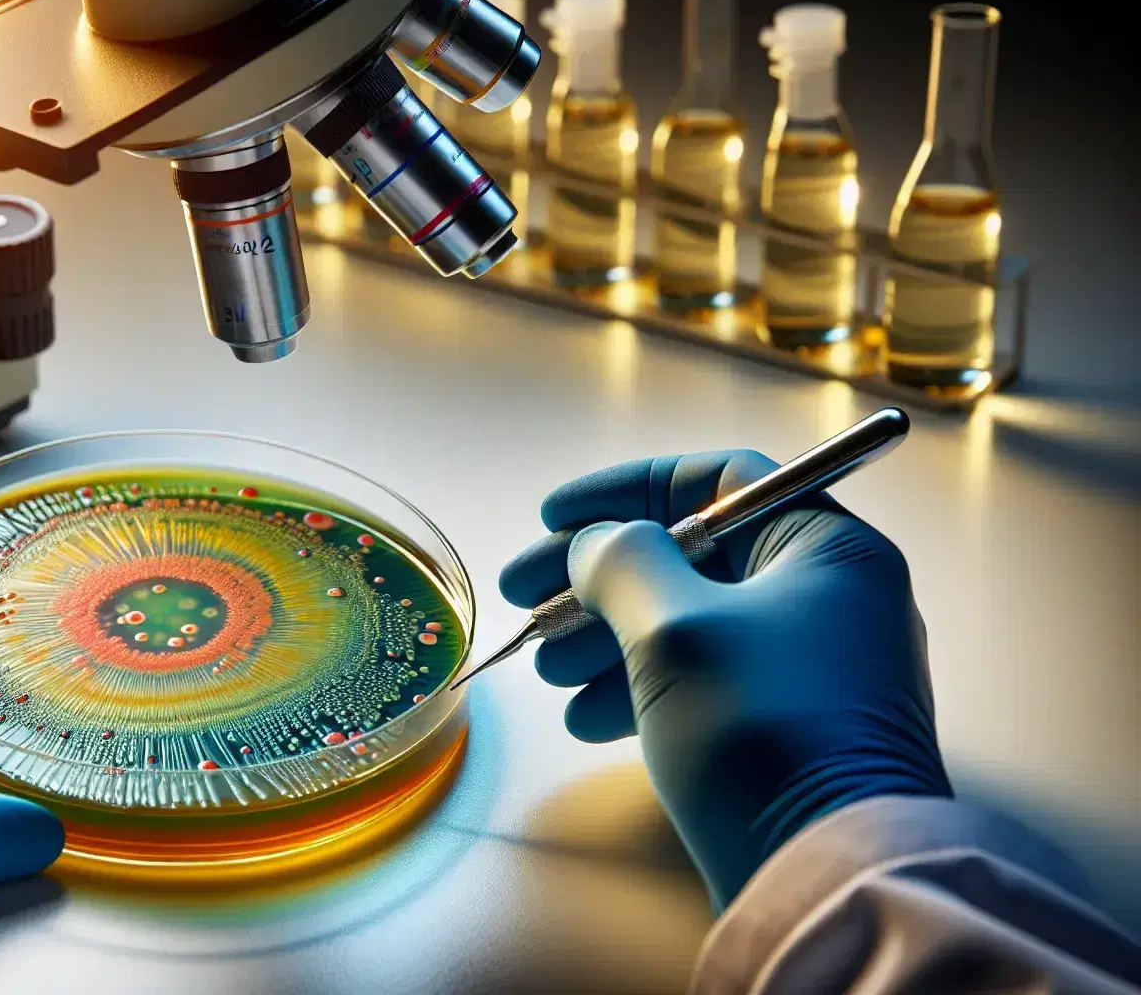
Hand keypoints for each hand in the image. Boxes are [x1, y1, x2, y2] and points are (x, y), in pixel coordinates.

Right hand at [499, 451, 949, 906]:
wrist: (828, 871)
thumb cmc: (759, 726)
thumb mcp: (675, 625)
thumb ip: (622, 561)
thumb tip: (598, 544)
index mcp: (827, 549)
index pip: (720, 479)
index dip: (626, 487)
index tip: (554, 517)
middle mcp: (830, 597)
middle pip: (692, 556)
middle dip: (597, 577)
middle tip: (520, 596)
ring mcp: (813, 668)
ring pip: (688, 625)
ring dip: (606, 639)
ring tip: (548, 673)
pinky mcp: (791, 730)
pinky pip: (704, 684)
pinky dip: (641, 690)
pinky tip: (585, 721)